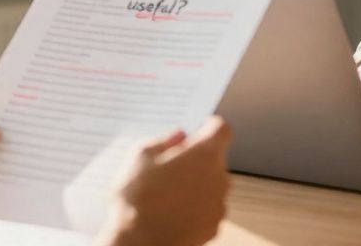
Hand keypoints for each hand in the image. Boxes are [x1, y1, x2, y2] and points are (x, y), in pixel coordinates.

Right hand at [100, 117, 232, 245]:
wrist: (143, 245)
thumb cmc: (139, 200)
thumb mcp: (139, 158)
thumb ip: (163, 141)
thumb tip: (178, 136)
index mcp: (205, 154)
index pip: (221, 129)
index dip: (208, 127)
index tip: (197, 129)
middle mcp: (220, 176)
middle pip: (215, 158)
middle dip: (197, 159)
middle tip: (171, 166)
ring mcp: (219, 203)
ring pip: (212, 185)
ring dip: (197, 184)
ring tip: (167, 194)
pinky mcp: (214, 225)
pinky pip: (208, 209)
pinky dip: (196, 208)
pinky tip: (172, 213)